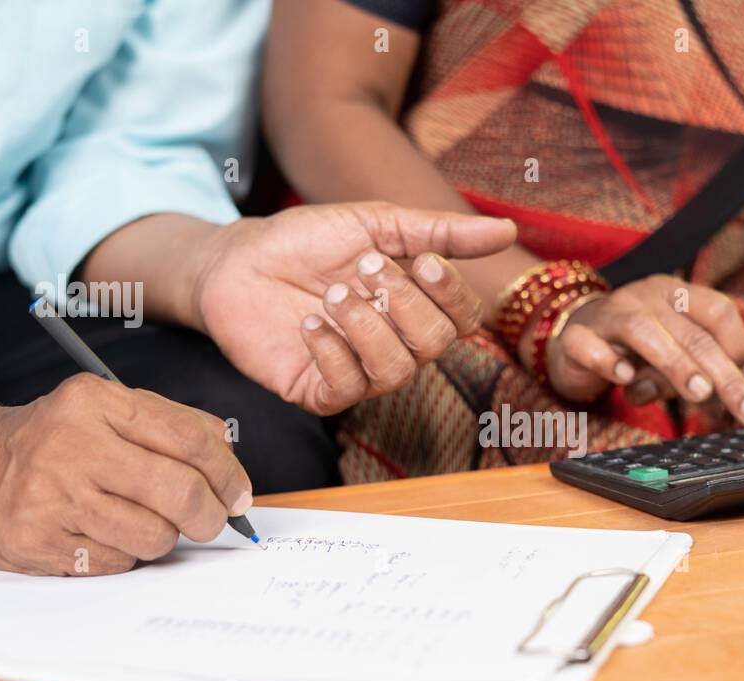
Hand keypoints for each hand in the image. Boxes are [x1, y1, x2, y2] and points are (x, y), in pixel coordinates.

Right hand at [0, 374, 252, 575]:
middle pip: (180, 492)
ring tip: (141, 522)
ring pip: (153, 536)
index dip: (229, 475)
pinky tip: (102, 535)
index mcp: (95, 402)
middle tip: (210, 521)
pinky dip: (124, 555)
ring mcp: (50, 496)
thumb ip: (174, 425)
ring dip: (163, 538)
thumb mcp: (109, 410)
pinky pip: (117, 563)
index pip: (190, 440)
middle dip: (209, 516)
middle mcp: (70, 445)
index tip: (240, 496)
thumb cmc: (59, 441)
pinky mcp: (36, 541)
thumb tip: (231, 461)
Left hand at [192, 202, 515, 415]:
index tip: (424, 260)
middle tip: (363, 267)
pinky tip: (310, 323)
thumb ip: (439, 232)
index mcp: (416, 307)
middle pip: (434, 346)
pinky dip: (332, 352)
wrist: (235, 261)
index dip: (451, 294)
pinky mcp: (319, 392)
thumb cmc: (306, 242)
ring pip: (396, 373)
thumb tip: (508, 230)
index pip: (463, 318)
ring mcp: (359, 373)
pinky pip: (346, 390)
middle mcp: (395, 345)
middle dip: (404, 303)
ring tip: (332, 295)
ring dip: (366, 328)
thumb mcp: (375, 224)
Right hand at [544, 275, 743, 425]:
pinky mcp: (576, 337)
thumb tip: (735, 405)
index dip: (738, 349)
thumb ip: (700, 374)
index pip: (720, 312)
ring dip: (675, 363)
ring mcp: (609, 314)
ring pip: (645, 331)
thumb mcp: (674, 360)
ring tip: (700, 392)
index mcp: (677, 296)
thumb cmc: (634, 351)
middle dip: (725, 374)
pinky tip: (625, 379)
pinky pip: (589, 345)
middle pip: (692, 333)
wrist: (572, 340)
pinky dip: (607, 361)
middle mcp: (646, 297)